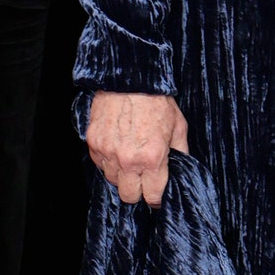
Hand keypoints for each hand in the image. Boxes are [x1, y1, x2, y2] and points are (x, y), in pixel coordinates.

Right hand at [86, 91, 188, 206]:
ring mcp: (107, 152)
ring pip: (112, 180)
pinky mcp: (93, 143)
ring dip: (121, 175)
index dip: (156, 197)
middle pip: (129, 196)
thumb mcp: (178, 126)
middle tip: (143, 178)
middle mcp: (128, 160)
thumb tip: (181, 169)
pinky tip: (117, 147)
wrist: (130, 77)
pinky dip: (108, 161)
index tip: (156, 192)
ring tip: (129, 158)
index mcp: (152, 158)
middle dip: (137, 190)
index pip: (152, 196)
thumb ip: (180, 152)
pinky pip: (99, 164)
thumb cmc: (156, 100)